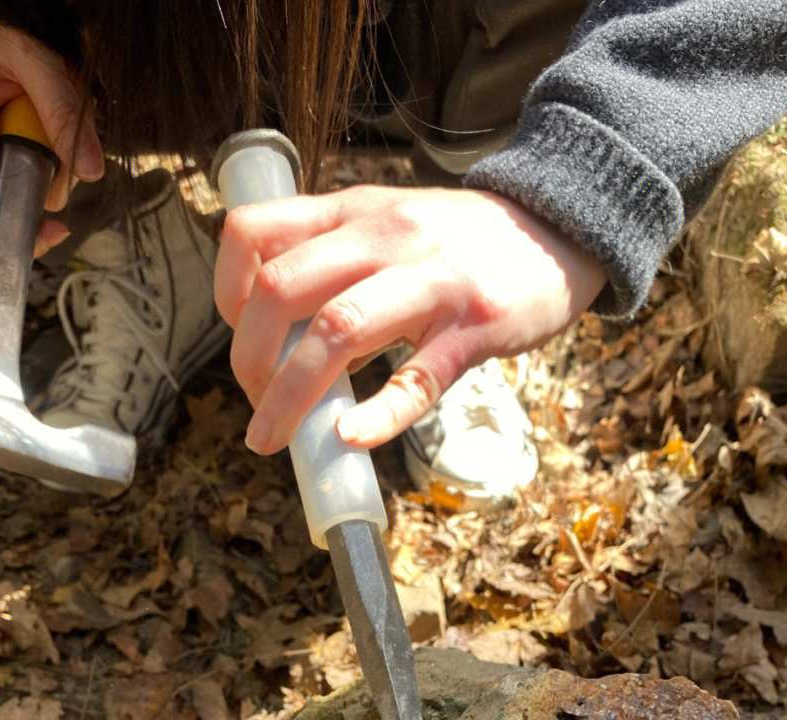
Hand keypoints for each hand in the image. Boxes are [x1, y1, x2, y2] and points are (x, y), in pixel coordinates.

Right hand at [0, 1, 103, 253]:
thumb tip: (92, 172)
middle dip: (57, 168)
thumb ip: (64, 116)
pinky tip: (50, 91)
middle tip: (66, 116)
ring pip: (36, 170)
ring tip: (55, 89)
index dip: (21, 235)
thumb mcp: (34, 59)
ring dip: (60, 140)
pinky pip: (36, 147)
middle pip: (22, 194)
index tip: (61, 230)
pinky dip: (54, 127)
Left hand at [213, 184, 606, 453]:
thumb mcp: (390, 229)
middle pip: (281, 289)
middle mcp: (383, 237)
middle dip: (249, 359)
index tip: (242, 338)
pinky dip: (378, 415)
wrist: (560, 230)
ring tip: (274, 439)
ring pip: (336, 329)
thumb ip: (336, 271)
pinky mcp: (475, 327)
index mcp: (352, 213)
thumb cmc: (463, 243)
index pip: (253, 234)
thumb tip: (283, 348)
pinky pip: (418, 376)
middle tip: (257, 407)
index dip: (227, 294)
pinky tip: (350, 439)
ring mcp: (430, 281)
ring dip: (290, 394)